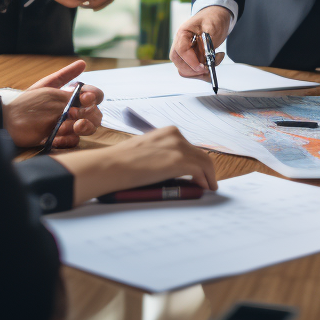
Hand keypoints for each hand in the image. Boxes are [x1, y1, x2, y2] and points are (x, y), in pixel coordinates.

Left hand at [3, 60, 103, 147]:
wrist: (8, 121)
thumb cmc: (27, 101)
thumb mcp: (46, 87)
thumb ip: (65, 76)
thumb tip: (83, 63)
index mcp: (73, 97)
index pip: (95, 96)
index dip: (94, 97)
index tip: (84, 98)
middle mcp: (74, 111)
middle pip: (96, 113)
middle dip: (88, 114)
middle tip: (73, 114)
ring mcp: (69, 126)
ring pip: (88, 128)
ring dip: (82, 127)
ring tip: (66, 127)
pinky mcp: (61, 140)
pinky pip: (73, 142)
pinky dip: (67, 140)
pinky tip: (56, 138)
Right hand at [60, 126, 217, 204]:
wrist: (110, 165)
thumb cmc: (121, 162)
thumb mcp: (146, 150)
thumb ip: (160, 154)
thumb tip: (170, 168)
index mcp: (168, 132)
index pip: (189, 147)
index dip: (196, 160)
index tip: (199, 171)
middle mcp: (176, 136)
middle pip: (199, 153)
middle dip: (205, 169)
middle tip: (208, 181)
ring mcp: (178, 147)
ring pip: (204, 161)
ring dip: (208, 176)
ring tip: (209, 187)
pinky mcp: (178, 161)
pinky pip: (200, 170)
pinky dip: (206, 179)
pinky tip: (205, 187)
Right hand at [170, 7, 229, 77]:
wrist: (216, 15)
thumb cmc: (213, 18)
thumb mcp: (213, 27)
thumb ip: (207, 44)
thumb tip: (203, 61)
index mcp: (183, 33)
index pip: (181, 51)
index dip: (191, 62)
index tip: (203, 67)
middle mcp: (180, 43)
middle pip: (179, 63)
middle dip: (194, 70)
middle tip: (209, 68)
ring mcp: (183, 52)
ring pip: (184, 70)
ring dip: (199, 72)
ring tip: (214, 62)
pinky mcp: (189, 57)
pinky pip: (191, 70)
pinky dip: (201, 72)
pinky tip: (211, 63)